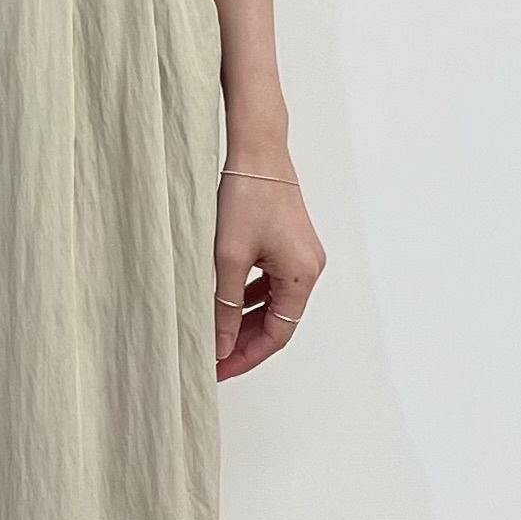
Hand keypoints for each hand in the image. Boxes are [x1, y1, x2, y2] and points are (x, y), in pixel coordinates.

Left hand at [214, 145, 324, 378]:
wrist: (257, 150)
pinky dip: (249, 298)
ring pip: (272, 304)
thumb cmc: (247, 195)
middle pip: (277, 322)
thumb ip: (225, 306)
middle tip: (211, 358)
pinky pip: (271, 283)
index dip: (246, 356)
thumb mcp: (228, 258)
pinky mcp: (289, 244)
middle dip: (243, 342)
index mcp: (302, 276)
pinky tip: (225, 303)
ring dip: (245, 321)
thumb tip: (220, 345)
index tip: (218, 369)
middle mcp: (308, 268)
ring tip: (214, 335)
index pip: (277, 335)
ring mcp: (300, 256)